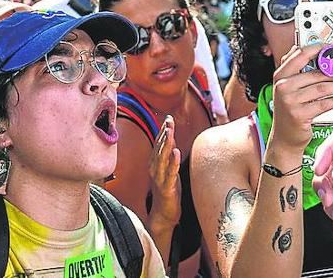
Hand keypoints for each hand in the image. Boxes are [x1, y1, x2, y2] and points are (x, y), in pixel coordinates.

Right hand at [147, 115, 181, 233]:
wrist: (164, 214)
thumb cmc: (168, 191)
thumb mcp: (168, 169)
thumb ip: (169, 155)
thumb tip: (172, 138)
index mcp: (155, 164)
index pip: (158, 144)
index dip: (163, 131)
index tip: (168, 118)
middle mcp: (154, 169)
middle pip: (159, 148)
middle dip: (165, 133)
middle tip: (169, 120)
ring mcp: (159, 179)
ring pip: (163, 158)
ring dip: (167, 144)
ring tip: (171, 132)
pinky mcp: (166, 188)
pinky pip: (170, 173)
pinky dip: (173, 162)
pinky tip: (177, 153)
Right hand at [267, 44, 332, 152]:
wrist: (284, 138)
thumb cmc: (288, 111)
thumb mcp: (286, 87)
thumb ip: (293, 68)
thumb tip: (301, 48)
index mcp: (280, 75)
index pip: (300, 55)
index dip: (318, 49)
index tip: (332, 48)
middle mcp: (283, 87)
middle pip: (316, 73)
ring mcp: (290, 101)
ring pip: (322, 88)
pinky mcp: (299, 115)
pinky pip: (323, 104)